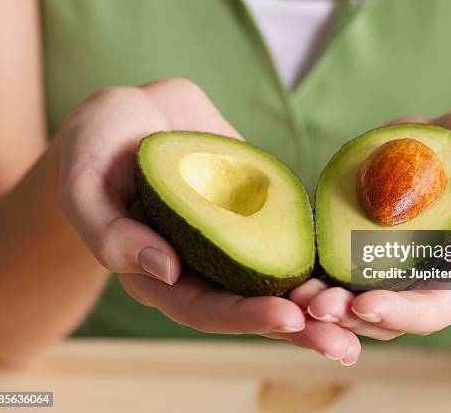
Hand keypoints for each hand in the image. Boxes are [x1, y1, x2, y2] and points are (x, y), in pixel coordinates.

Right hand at [58, 78, 359, 363]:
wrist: (133, 110)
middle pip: (253, 303)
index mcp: (159, 272)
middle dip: (298, 325)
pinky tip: (357, 259)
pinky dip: (322, 249)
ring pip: (280, 275)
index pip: (205, 308)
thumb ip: (109, 232)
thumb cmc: (97, 145)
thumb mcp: (85, 183)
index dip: (245, 317)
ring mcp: (234, 235)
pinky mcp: (258, 206)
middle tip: (344, 340)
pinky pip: (291, 231)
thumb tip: (162, 269)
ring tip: (366, 313)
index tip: (288, 317)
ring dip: (321, 297)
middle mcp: (203, 262)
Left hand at [291, 108, 450, 340]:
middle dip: (348, 316)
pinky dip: (315, 273)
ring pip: (353, 300)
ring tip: (297, 293)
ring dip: (324, 303)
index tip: (365, 305)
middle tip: (315, 305)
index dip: (401, 313)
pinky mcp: (359, 242)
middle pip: (384, 316)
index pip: (433, 310)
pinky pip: (334, 266)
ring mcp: (387, 264)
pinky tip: (293, 268)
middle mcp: (421, 280)